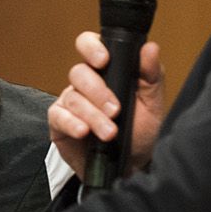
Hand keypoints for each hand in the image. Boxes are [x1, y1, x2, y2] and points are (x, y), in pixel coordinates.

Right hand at [48, 32, 163, 177]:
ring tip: (109, 133)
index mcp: (107, 71)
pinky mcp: (59, 123)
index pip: (90, 45)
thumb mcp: (152, 104)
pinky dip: (71, 123)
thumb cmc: (140, 132)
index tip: (104, 60)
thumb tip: (150, 48)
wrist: (131, 165)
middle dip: (98, 92)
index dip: (92, 48)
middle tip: (115, 110)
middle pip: (79, 73)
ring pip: (73, 97)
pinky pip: (58, 116)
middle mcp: (85, 83)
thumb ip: (152, 75)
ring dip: (92, 115)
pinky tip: (83, 132)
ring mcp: (70, 102)